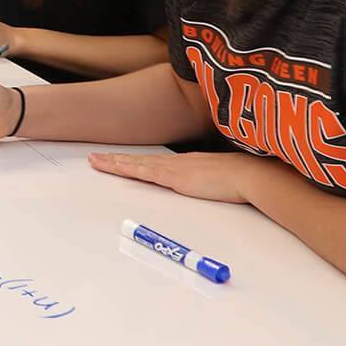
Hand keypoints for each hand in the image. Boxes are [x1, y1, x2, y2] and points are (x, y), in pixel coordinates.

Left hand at [88, 149, 262, 203]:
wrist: (252, 175)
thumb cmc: (243, 179)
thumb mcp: (222, 180)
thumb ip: (211, 182)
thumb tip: (211, 187)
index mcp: (187, 164)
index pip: (154, 161)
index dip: (135, 160)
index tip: (120, 159)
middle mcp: (177, 162)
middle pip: (140, 160)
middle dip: (116, 159)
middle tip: (94, 157)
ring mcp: (174, 168)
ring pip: (136, 164)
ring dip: (114, 162)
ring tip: (94, 161)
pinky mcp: (174, 177)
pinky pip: (144, 172)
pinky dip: (127, 168)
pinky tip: (114, 167)